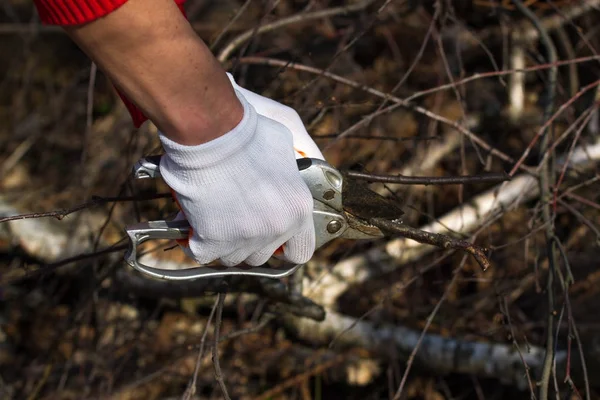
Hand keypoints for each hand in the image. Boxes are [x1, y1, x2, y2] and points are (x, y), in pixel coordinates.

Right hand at [159, 80, 322, 265]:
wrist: (211, 131)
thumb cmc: (247, 130)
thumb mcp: (288, 136)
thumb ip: (301, 155)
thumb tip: (309, 164)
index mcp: (298, 208)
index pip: (301, 251)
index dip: (285, 246)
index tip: (272, 238)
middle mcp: (276, 228)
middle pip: (261, 255)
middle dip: (248, 240)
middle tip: (234, 217)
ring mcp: (245, 238)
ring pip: (232, 257)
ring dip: (222, 242)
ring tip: (213, 217)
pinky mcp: (213, 241)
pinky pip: (203, 254)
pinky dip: (195, 242)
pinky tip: (191, 225)